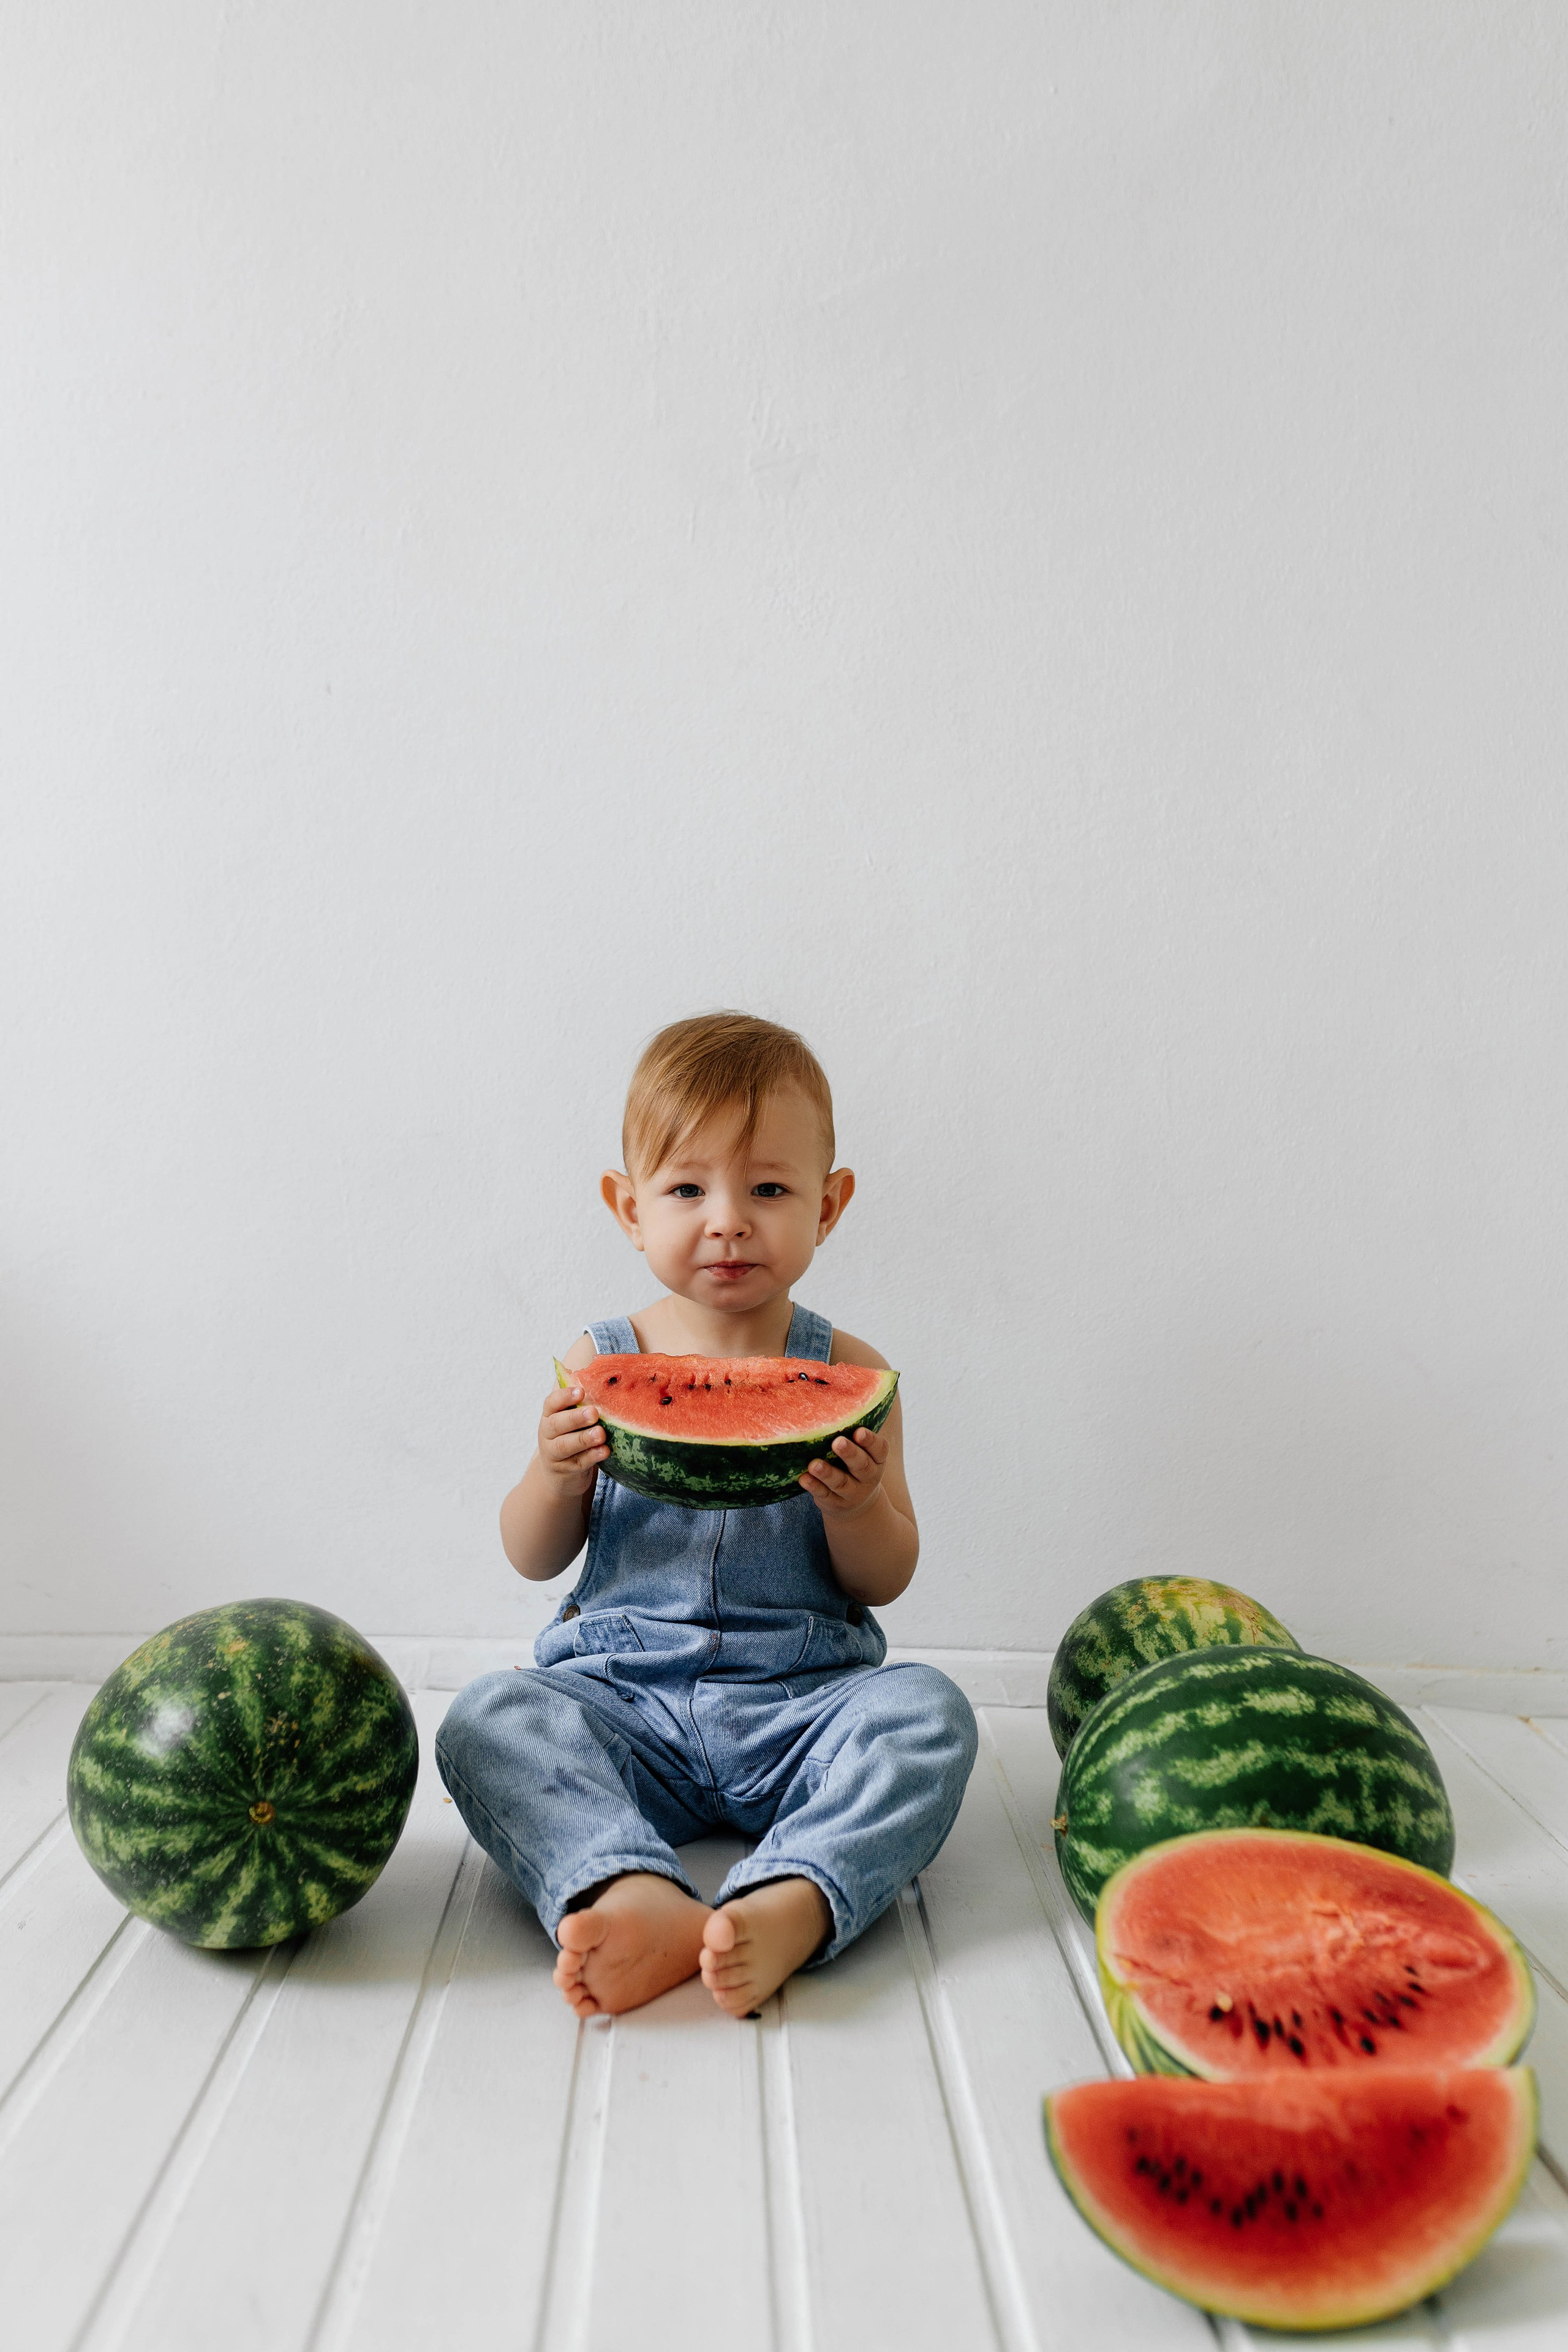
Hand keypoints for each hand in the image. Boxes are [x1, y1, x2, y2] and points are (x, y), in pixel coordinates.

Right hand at [536, 1382, 609, 1497]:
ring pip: (565, 1445)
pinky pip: (578, 1462)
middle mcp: (548, 1433)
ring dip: (584, 1438)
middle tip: (593, 1413)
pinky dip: (592, 1456)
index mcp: (550, 1415)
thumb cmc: (572, 1435)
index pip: (552, 1403)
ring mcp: (553, 1453)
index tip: (581, 1391)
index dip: (565, 1396)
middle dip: (575, 1418)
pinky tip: (605, 1451)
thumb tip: (607, 1384)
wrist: (561, 1472)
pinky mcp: (564, 1470)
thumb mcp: (572, 1419)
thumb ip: (583, 1405)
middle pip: (557, 1424)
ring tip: (600, 1434)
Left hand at [800, 1426, 887, 1518]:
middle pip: (861, 1466)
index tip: (859, 1431)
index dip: (870, 1441)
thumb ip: (855, 1428)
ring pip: (841, 1483)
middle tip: (837, 1442)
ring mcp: (852, 1492)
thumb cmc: (855, 1463)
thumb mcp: (863, 1450)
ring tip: (814, 1464)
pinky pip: (824, 1495)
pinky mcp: (834, 1502)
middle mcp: (868, 1476)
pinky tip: (803, 1478)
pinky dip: (814, 1487)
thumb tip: (843, 1386)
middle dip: (850, 1454)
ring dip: (827, 1473)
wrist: (856, 1504)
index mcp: (877, 1459)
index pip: (879, 1449)